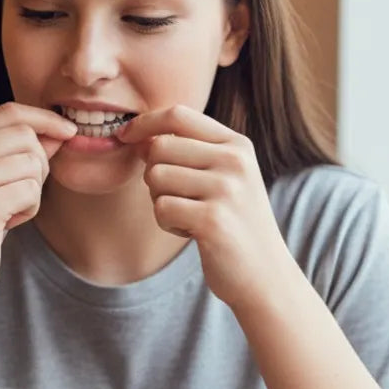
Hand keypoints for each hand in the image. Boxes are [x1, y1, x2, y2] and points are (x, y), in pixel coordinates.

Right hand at [0, 102, 76, 309]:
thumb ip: (18, 153)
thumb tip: (60, 129)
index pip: (7, 112)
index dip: (43, 117)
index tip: (68, 130)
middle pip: (25, 135)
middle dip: (39, 163)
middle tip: (24, 193)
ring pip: (32, 163)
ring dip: (33, 191)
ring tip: (9, 212)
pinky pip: (31, 191)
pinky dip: (30, 210)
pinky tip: (8, 224)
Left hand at [117, 105, 300, 311]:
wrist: (264, 274)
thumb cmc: (234, 224)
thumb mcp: (225, 178)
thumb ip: (189, 153)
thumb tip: (140, 138)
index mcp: (237, 144)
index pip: (178, 114)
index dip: (144, 122)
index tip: (125, 136)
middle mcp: (234, 161)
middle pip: (159, 146)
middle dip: (153, 173)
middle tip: (176, 197)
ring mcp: (226, 189)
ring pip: (156, 177)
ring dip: (161, 200)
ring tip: (188, 215)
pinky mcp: (212, 219)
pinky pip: (160, 208)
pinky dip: (167, 223)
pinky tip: (192, 232)